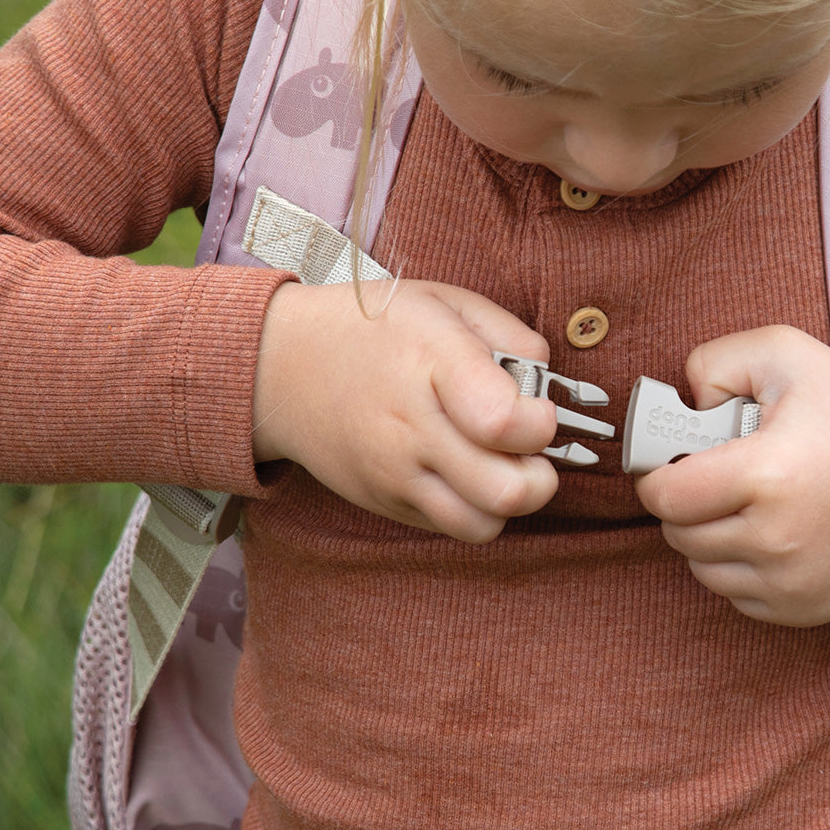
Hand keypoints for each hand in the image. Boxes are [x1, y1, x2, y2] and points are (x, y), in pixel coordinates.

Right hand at [252, 279, 559, 541]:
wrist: (281, 367)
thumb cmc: (374, 329)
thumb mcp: (445, 302)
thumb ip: (512, 336)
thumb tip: (548, 385)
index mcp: (431, 365)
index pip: (506, 422)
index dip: (542, 422)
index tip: (537, 408)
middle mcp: (411, 429)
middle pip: (508, 491)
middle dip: (540, 473)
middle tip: (527, 446)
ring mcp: (395, 475)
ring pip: (483, 525)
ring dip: (508, 500)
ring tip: (499, 463)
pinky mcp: (385, 503)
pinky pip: (451, 527)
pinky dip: (473, 508)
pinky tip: (463, 470)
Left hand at [634, 326, 829, 625]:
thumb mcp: (787, 354)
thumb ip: (715, 362)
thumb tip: (682, 403)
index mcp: (767, 474)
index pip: (666, 495)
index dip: (657, 475)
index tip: (670, 461)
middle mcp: (776, 539)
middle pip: (678, 532)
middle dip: (684, 501)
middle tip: (716, 474)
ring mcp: (790, 582)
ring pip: (700, 567)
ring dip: (705, 536)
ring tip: (744, 501)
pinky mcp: (802, 610)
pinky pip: (733, 593)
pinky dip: (735, 566)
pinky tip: (766, 531)